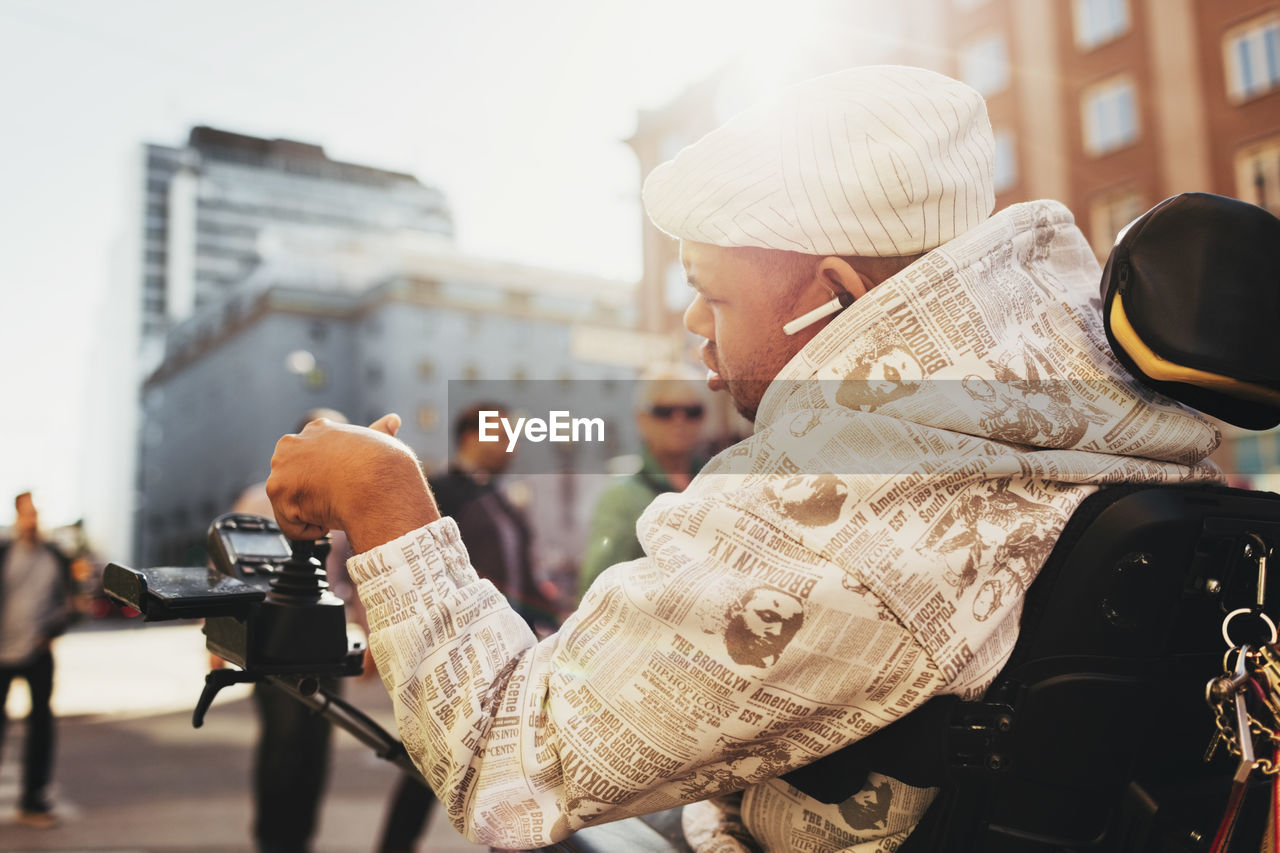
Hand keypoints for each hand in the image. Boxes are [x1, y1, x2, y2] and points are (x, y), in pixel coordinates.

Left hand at [267, 413, 439, 552]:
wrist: (376, 482)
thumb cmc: (383, 466)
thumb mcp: (381, 441)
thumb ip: (380, 432)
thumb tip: (393, 420)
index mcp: (318, 429)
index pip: (310, 458)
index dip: (328, 478)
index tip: (343, 485)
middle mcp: (294, 443)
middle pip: (295, 480)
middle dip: (314, 494)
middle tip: (339, 499)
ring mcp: (282, 465)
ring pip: (291, 503)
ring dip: (314, 512)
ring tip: (337, 507)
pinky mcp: (278, 490)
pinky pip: (292, 524)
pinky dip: (311, 529)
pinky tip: (330, 520)